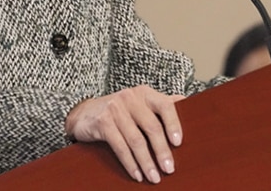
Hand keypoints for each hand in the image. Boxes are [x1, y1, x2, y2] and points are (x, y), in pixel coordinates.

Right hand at [64, 86, 185, 183]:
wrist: (83, 113)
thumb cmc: (118, 111)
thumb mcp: (139, 103)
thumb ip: (160, 103)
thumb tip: (187, 102)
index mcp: (144, 93)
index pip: (165, 105)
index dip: (174, 124)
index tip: (179, 143)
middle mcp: (130, 97)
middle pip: (151, 127)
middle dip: (162, 151)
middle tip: (169, 169)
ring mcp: (114, 109)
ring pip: (136, 140)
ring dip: (146, 162)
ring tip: (154, 177)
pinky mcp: (102, 122)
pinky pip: (120, 146)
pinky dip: (130, 163)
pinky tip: (137, 174)